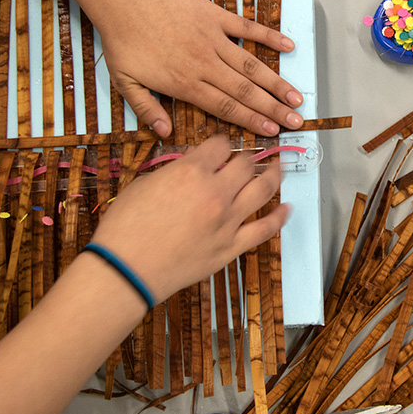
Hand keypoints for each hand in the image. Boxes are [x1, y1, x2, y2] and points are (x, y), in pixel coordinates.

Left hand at [0, 0, 304, 139]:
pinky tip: (290, 46)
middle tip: (296, 122)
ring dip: (276, 82)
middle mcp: (204, 64)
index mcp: (185, 83)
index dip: (251, 121)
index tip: (272, 132)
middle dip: (273, 108)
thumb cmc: (121, 41)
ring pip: (251, 66)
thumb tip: (164, 133)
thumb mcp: (124, 82)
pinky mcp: (214, 16)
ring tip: (297, 98)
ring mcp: (212, 38)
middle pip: (245, 92)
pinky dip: (269, 37)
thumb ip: (146, 108)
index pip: (225, 107)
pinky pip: (247, 29)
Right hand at [88, 136, 288, 301]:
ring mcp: (227, 221)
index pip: (219, 145)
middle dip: (246, 157)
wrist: (126, 270)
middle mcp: (215, 192)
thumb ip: (171, 171)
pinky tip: (286, 208)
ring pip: (262, 190)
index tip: (222, 147)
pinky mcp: (231, 247)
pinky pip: (264, 229)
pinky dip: (279, 217)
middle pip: (244, 164)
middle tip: (249, 157)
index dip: (221, 143)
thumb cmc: (125, 229)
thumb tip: (186, 168)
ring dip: (274, 175)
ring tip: (279, 168)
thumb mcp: (143, 184)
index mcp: (191, 171)